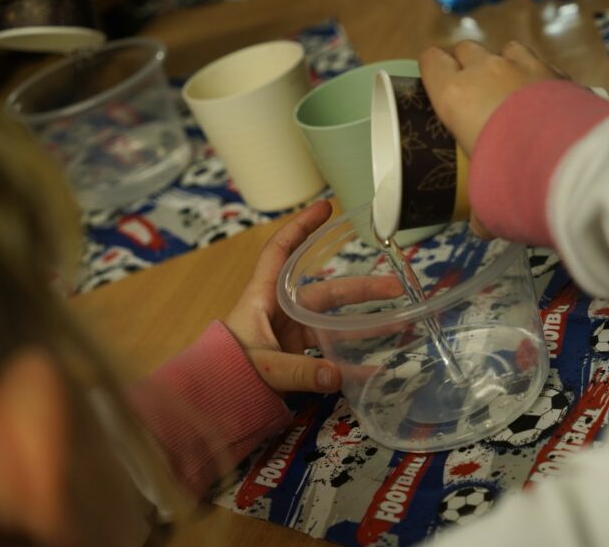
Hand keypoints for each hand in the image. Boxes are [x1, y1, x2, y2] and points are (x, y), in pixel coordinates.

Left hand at [224, 200, 401, 394]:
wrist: (209, 400)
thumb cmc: (224, 373)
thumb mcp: (262, 368)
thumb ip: (298, 374)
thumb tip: (337, 375)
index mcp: (264, 298)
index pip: (280, 251)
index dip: (301, 227)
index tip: (325, 207)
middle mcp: (281, 312)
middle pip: (325, 291)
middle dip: (361, 288)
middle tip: (395, 286)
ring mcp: (289, 336)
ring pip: (333, 323)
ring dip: (363, 324)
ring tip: (398, 323)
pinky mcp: (295, 359)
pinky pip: (328, 356)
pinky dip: (349, 362)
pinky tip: (373, 369)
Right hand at [420, 41, 564, 237]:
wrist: (566, 157)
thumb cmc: (508, 172)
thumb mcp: (485, 196)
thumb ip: (480, 207)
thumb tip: (480, 227)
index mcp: (454, 95)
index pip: (431, 61)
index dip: (432, 68)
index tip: (435, 81)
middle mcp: (485, 71)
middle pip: (466, 49)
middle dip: (467, 64)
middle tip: (473, 91)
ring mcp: (523, 65)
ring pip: (505, 49)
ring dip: (504, 63)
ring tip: (510, 88)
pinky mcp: (556, 71)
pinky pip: (540, 63)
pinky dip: (538, 75)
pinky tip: (545, 97)